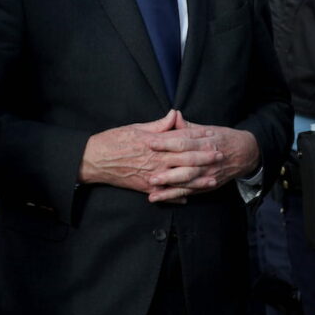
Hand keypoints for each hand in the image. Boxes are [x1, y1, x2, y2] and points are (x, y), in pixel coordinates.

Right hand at [78, 110, 223, 198]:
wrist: (94, 160)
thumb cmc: (114, 140)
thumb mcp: (137, 127)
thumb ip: (159, 125)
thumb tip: (175, 115)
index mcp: (155, 145)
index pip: (183, 142)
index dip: (199, 141)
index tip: (214, 139)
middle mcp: (156, 161)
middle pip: (185, 161)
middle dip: (204, 160)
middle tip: (220, 159)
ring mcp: (151, 177)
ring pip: (179, 181)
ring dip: (197, 182)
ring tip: (212, 182)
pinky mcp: (144, 188)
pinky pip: (163, 195)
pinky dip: (176, 197)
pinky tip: (188, 199)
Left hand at [145, 116, 259, 202]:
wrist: (246, 153)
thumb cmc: (223, 138)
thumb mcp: (208, 128)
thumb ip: (188, 127)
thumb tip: (174, 115)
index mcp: (205, 141)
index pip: (184, 142)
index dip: (166, 142)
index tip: (150, 142)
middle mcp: (207, 158)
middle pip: (185, 164)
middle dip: (167, 170)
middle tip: (149, 173)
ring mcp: (208, 173)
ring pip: (188, 181)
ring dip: (170, 186)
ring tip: (153, 189)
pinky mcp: (208, 185)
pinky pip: (190, 191)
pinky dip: (176, 196)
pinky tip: (162, 198)